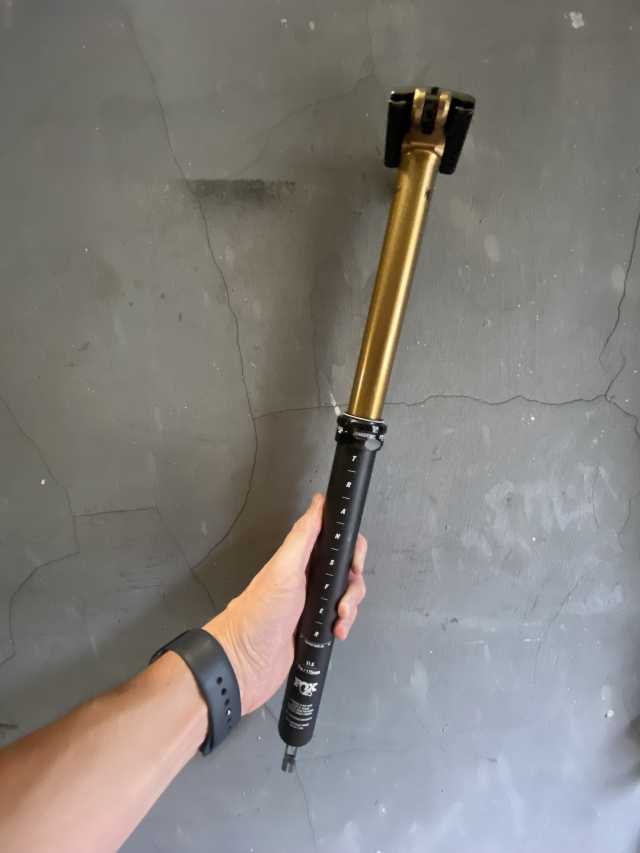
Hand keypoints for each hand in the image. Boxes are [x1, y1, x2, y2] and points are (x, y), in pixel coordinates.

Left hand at [205, 493, 366, 714]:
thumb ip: (303, 536)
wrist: (245, 662)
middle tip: (343, 597)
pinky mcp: (314, 625)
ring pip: (346, 595)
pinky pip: (340, 619)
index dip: (351, 549)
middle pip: (346, 570)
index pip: (335, 541)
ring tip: (338, 618)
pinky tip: (336, 631)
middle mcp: (307, 578)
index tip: (354, 562)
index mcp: (299, 559)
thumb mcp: (284, 569)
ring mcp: (311, 602)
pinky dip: (344, 625)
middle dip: (354, 583)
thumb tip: (317, 503)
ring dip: (350, 607)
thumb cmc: (258, 615)